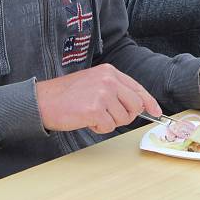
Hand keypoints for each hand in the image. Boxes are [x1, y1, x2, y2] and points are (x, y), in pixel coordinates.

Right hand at [35, 64, 160, 133]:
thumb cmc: (67, 95)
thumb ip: (115, 89)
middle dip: (126, 116)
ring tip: (92, 115)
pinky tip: (86, 120)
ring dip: (109, 122)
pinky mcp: (95, 109)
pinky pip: (109, 126)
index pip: (138, 88)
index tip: (156, 111)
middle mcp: (109, 80)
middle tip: (109, 117)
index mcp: (110, 72)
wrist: (43, 101)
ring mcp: (103, 94)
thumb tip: (138, 105)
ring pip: (123, 118)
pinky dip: (99, 128)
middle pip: (135, 105)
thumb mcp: (94, 82)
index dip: (149, 102)